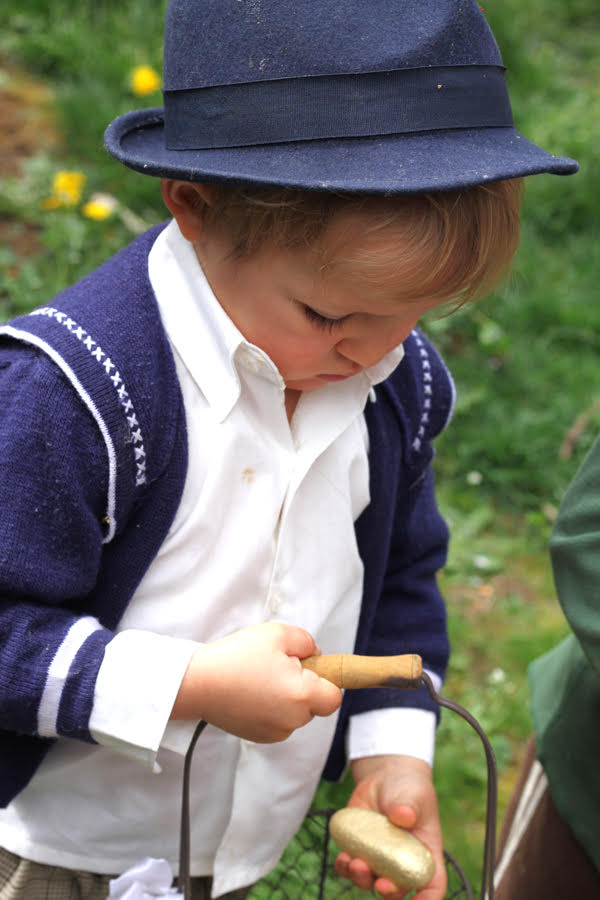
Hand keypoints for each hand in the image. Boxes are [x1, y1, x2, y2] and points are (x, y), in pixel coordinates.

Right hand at [170, 622, 341, 741]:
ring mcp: (274, 732)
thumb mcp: (278, 634)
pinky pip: (278, 721)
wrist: (197, 683)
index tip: (309, 666)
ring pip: (295, 713)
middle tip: (277, 665)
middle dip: (303, 684)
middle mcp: (292, 720)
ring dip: (286, 696)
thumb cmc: (236, 657)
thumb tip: (316, 656)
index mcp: (302, 696)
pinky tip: (251, 692)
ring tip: (259, 677)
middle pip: (315, 704)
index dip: (326, 678)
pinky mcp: (258, 736)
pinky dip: (270, 707)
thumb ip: (307, 642)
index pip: (334, 696)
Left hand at [335, 755, 445, 899]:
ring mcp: (379, 858)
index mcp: (424, 855)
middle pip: (397, 890)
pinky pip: (349, 867)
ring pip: (369, 882)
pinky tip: (343, 857)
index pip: (432, 885)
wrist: (385, 778)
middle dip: (388, 891)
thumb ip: (409, 806)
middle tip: (380, 882)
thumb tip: (402, 816)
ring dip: (361, 878)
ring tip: (355, 862)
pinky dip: (344, 866)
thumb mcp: (414, 794)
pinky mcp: (359, 848)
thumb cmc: (408, 789)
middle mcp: (401, 863)